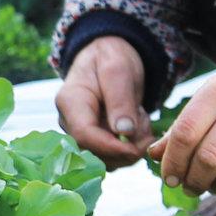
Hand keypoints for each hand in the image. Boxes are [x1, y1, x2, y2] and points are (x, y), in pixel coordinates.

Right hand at [55, 35, 153, 168]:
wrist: (108, 56)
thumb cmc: (111, 57)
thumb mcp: (118, 70)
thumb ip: (120, 99)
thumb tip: (124, 132)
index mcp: (70, 102)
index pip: (84, 135)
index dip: (110, 147)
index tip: (136, 147)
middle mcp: (70, 122)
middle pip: (94, 152)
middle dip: (126, 148)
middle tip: (145, 123)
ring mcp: (81, 134)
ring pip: (107, 159)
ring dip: (132, 147)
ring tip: (141, 117)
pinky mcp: (95, 141)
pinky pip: (114, 156)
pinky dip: (132, 146)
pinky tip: (138, 124)